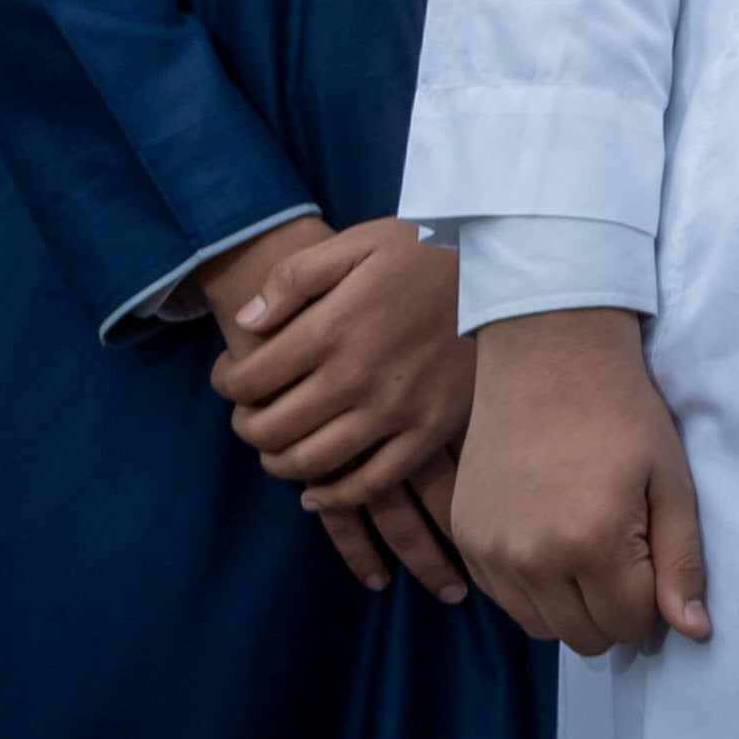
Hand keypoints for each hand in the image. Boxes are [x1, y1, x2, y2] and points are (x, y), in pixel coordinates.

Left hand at [209, 218, 478, 599]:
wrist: (512, 265)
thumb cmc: (431, 249)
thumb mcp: (361, 241)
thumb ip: (295, 277)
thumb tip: (248, 323)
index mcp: (332, 329)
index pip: (248, 380)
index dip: (227, 382)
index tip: (232, 376)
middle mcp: (358, 378)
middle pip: (271, 429)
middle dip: (246, 425)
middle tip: (250, 413)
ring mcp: (396, 410)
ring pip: (311, 462)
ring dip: (279, 462)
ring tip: (278, 446)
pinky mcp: (431, 431)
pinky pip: (370, 483)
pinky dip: (333, 496)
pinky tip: (316, 491)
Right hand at [453, 310, 710, 656]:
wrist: (549, 360)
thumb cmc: (624, 415)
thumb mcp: (671, 481)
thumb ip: (682, 561)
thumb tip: (693, 632)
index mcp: (591, 545)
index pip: (627, 626)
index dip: (650, 604)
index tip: (654, 562)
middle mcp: (532, 560)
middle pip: (583, 637)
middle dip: (613, 611)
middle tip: (626, 555)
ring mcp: (490, 553)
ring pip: (540, 628)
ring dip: (571, 606)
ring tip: (589, 547)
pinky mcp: (466, 539)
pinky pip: (503, 599)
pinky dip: (532, 588)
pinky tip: (551, 540)